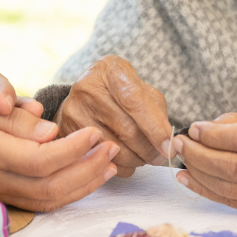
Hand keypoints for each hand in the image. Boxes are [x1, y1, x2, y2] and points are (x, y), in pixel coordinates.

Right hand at [0, 93, 117, 212]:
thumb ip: (10, 121)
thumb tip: (50, 132)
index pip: (44, 160)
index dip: (76, 149)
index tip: (96, 132)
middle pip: (53, 187)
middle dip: (89, 168)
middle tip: (112, 146)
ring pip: (48, 201)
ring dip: (84, 183)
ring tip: (107, 163)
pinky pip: (39, 205)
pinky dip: (67, 194)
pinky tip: (83, 179)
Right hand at [58, 55, 172, 177]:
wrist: (83, 94)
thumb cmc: (118, 92)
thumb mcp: (139, 88)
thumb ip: (156, 110)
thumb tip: (165, 141)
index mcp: (110, 70)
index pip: (135, 102)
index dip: (155, 128)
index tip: (169, 146)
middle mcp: (88, 88)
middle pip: (126, 130)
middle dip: (149, 149)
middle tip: (160, 156)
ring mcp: (73, 111)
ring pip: (114, 149)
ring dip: (136, 160)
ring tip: (144, 157)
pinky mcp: (67, 133)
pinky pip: (99, 159)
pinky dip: (120, 166)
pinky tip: (126, 160)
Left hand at [169, 111, 236, 222]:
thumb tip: (206, 128)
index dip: (214, 135)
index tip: (193, 128)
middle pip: (235, 167)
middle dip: (199, 156)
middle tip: (178, 144)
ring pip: (231, 188)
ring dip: (199, 176)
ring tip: (180, 162)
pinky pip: (235, 202)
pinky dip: (209, 191)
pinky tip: (191, 180)